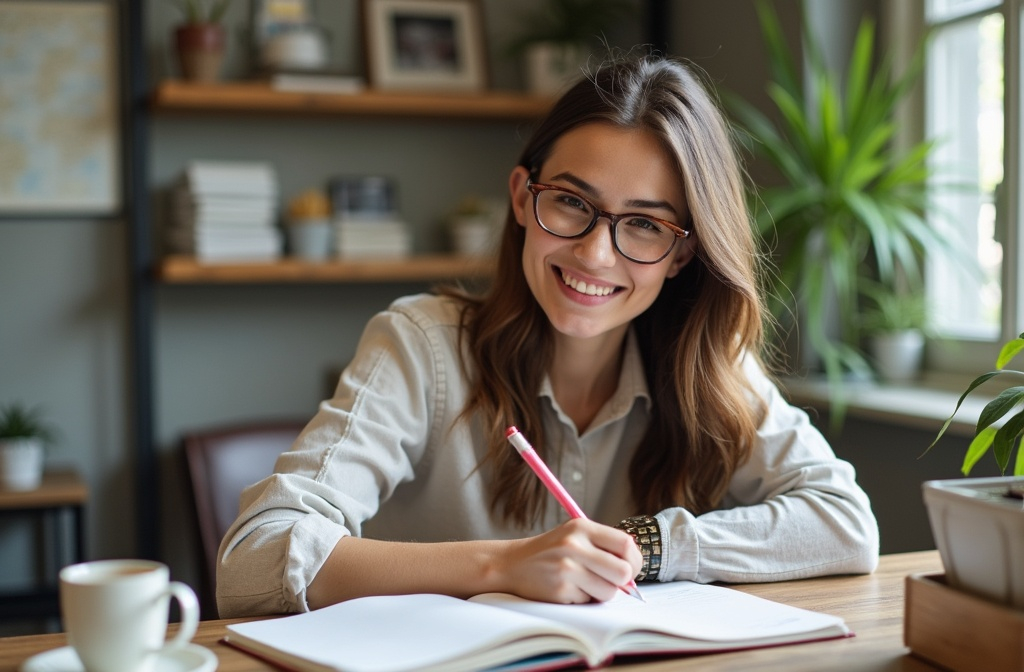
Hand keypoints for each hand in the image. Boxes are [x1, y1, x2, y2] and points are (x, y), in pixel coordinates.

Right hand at [496, 519, 641, 603]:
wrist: (512, 563)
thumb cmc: (551, 552)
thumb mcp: (575, 536)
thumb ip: (604, 547)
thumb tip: (633, 571)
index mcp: (582, 527)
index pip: (625, 544)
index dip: (634, 560)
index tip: (631, 568)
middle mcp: (574, 545)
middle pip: (623, 571)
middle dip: (623, 581)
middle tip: (613, 581)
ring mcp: (566, 568)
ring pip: (609, 591)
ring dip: (601, 592)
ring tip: (585, 583)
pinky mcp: (559, 589)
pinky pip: (588, 601)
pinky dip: (583, 599)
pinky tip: (568, 588)